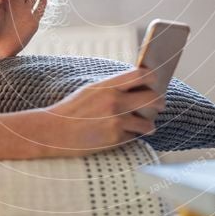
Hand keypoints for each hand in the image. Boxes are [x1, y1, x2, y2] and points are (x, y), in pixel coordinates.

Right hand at [36, 68, 165, 156]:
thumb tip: (136, 85)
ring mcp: (117, 121)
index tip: (155, 81)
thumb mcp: (92, 90)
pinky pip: (133, 137)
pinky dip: (132, 137)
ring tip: (148, 126)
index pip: (141, 75)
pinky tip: (125, 135)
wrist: (54, 132)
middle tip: (160, 105)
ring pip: (148, 123)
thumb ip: (113, 87)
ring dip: (149, 125)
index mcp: (109, 86)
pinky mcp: (115, 139)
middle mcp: (115, 102)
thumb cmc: (72, 109)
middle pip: (152, 98)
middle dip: (159, 102)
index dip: (152, 78)